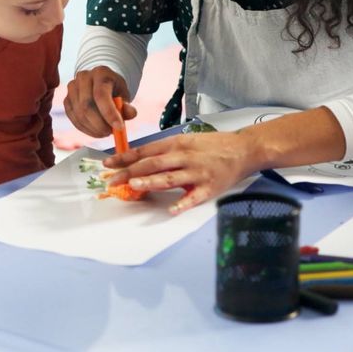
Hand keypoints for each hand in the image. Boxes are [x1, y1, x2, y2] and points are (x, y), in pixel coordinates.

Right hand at [63, 66, 135, 137]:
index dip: (109, 113)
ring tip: (105, 132)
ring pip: (79, 114)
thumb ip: (127, 106)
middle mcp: (83, 77)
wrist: (100, 83)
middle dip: (99, 124)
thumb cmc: (114, 91)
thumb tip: (131, 114)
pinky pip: (73, 118)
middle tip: (110, 133)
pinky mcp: (66, 99)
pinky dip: (85, 129)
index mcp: (101, 72)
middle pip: (87, 106)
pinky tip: (95, 131)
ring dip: (93, 128)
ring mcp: (72, 87)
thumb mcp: (124, 96)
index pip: (101, 95)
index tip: (119, 128)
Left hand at [105, 131, 250, 214]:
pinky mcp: (209, 187)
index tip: (108, 164)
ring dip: (150, 182)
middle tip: (111, 180)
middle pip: (152, 164)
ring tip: (133, 186)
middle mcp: (184, 156)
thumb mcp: (187, 141)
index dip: (125, 158)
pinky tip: (171, 210)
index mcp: (177, 144)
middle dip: (129, 172)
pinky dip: (182, 203)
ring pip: (169, 177)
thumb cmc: (213, 146)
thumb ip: (166, 151)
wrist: (244, 149)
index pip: (145, 151)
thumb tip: (140, 162)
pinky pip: (193, 197)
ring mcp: (197, 172)